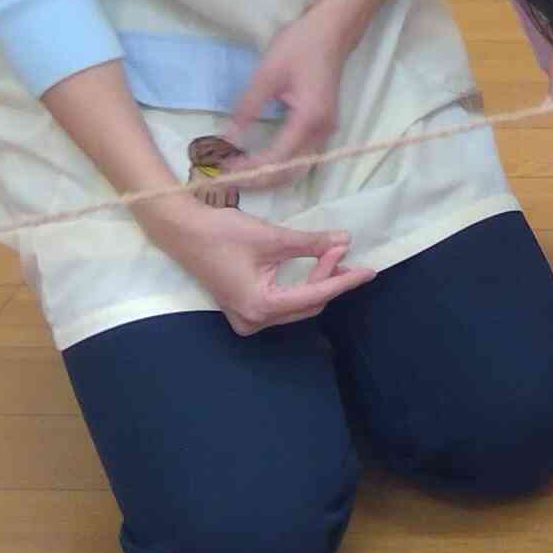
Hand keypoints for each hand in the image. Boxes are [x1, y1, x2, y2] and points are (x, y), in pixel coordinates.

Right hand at [141, 198, 374, 335]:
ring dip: (316, 281)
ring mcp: (247, 318)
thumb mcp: (273, 238)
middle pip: (308, 304)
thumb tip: (346, 240)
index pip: (315, 296)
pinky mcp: (244, 309)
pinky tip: (312, 266)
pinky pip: (282, 303)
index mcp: (261, 306)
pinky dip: (299, 286)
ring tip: (330, 253)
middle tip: (341, 249)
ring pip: (296, 305)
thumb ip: (311, 243)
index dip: (344, 281)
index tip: (369, 269)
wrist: (183, 231)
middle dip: (329, 278)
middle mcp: (254, 320)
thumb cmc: (224, 233)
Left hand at [227, 0, 368, 189]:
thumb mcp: (267, 74)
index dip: (250, 169)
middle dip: (259, 180)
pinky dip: (280, 165)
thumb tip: (227, 137)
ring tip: (240, 173)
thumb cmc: (300, 46)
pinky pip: (301, 157)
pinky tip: (259, 161)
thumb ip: (247, 108)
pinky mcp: (323, 128)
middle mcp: (322, 132)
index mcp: (309, 119)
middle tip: (228, 177)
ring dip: (269, 176)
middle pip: (290, 172)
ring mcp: (326, 132)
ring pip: (297, 169)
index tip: (224, 170)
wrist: (332, 31)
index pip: (277, 159)